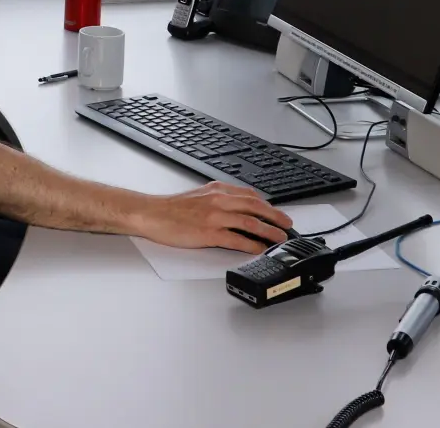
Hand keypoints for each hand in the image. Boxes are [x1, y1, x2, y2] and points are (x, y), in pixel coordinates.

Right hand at [135, 182, 293, 254]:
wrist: (151, 213)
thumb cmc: (172, 208)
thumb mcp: (199, 195)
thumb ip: (219, 198)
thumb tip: (238, 207)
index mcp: (217, 190)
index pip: (250, 195)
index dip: (268, 205)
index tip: (277, 213)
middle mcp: (219, 200)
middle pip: (255, 207)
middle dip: (275, 216)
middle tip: (288, 224)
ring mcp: (214, 217)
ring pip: (250, 222)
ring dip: (269, 231)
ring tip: (279, 238)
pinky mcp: (208, 233)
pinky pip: (236, 239)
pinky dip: (251, 244)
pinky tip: (259, 249)